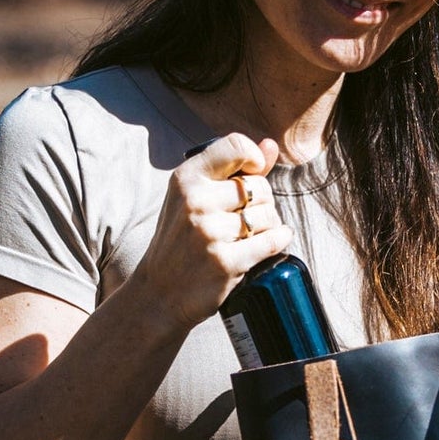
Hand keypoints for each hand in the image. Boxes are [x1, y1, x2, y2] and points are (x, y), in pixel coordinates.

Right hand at [139, 134, 294, 334]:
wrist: (159, 293)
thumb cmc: (181, 241)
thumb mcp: (193, 199)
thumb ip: (233, 169)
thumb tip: (270, 146)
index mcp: (186, 179)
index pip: (236, 146)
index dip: (254, 158)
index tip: (253, 173)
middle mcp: (196, 202)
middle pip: (260, 186)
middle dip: (263, 201)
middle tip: (245, 218)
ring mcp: (209, 233)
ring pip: (269, 215)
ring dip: (268, 225)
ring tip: (249, 235)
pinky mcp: (225, 261)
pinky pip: (273, 240)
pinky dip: (279, 240)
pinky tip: (271, 242)